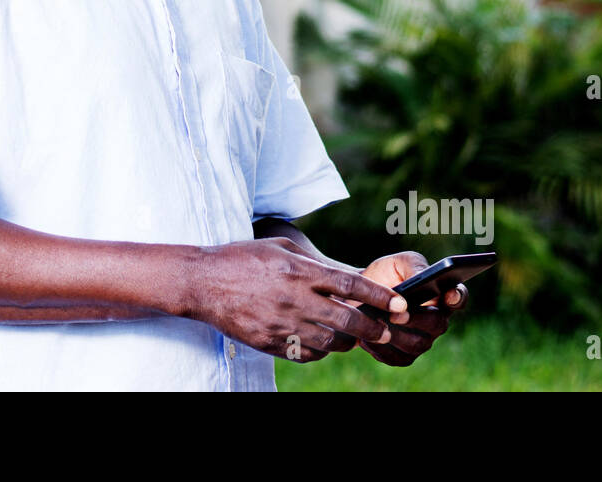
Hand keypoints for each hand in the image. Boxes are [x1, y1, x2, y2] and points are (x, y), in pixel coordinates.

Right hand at [190, 237, 408, 362]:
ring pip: (332, 341)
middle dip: (374, 327)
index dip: (379, 296)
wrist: (203, 283)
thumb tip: (340, 278)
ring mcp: (283, 325)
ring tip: (354, 334)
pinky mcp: (272, 343)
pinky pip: (308, 353)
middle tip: (386, 329)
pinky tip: (322, 339)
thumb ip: (311, 262)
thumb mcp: (279, 247)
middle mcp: (294, 300)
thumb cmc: (242, 258)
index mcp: (298, 272)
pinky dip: (322, 349)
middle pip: (348, 319)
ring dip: (348, 339)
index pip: (350, 285)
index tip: (398, 302)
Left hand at [346, 251, 467, 366]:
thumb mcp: (398, 263)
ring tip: (378, 323)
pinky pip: (397, 358)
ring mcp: (422, 340)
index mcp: (441, 295)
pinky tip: (368, 337)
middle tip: (397, 314)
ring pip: (417, 344)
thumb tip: (423, 276)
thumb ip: (414, 266)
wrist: (358, 295)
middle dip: (418, 319)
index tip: (449, 294)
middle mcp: (436, 321)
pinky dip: (382, 348)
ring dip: (397, 334)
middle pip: (437, 324)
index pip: (458, 297)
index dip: (457, 296)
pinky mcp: (404, 356)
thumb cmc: (385, 275)